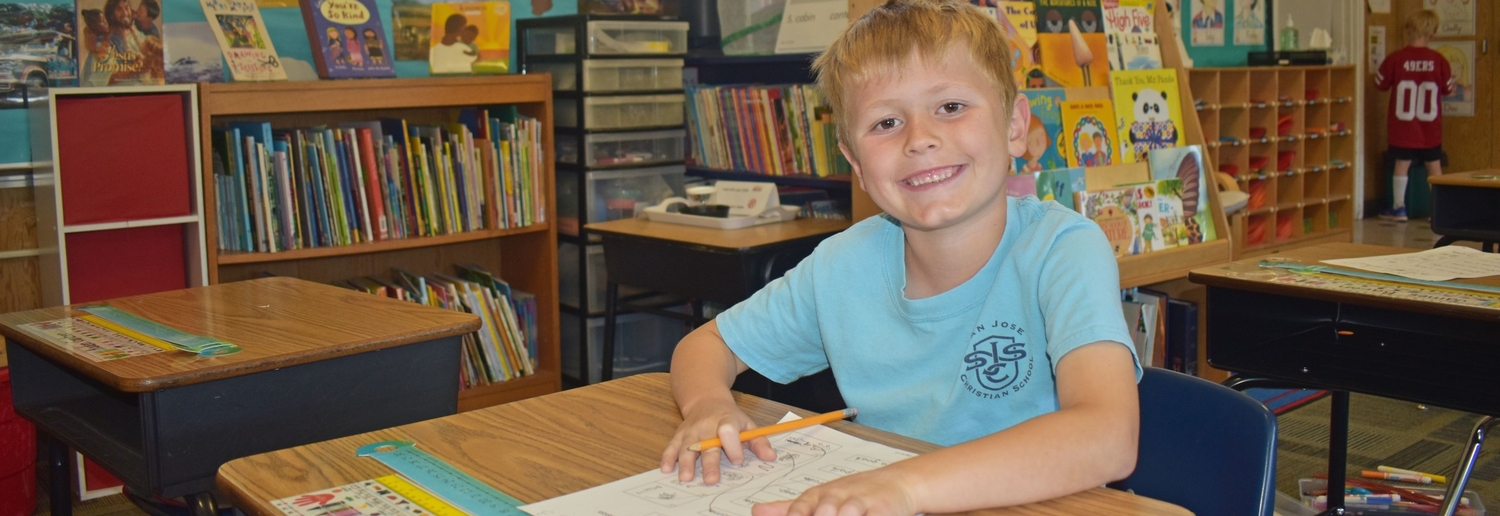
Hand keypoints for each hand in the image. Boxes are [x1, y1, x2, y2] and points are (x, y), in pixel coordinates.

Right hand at [660, 400, 775, 484]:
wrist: (705, 399)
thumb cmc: (729, 417)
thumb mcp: (747, 424)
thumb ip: (759, 441)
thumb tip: (771, 457)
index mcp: (726, 420)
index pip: (729, 431)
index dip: (733, 446)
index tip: (738, 460)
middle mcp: (706, 425)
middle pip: (707, 444)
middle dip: (709, 463)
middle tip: (711, 480)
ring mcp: (691, 430)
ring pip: (687, 446)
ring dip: (685, 463)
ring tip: (686, 478)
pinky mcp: (679, 434)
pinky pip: (672, 445)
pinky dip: (668, 457)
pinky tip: (666, 469)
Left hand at [750, 467, 916, 515]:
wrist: (896, 482)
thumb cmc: (853, 494)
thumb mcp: (821, 499)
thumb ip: (789, 508)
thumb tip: (756, 510)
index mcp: (818, 496)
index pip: (799, 511)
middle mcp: (837, 497)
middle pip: (823, 514)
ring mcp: (860, 502)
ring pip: (846, 515)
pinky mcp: (883, 509)